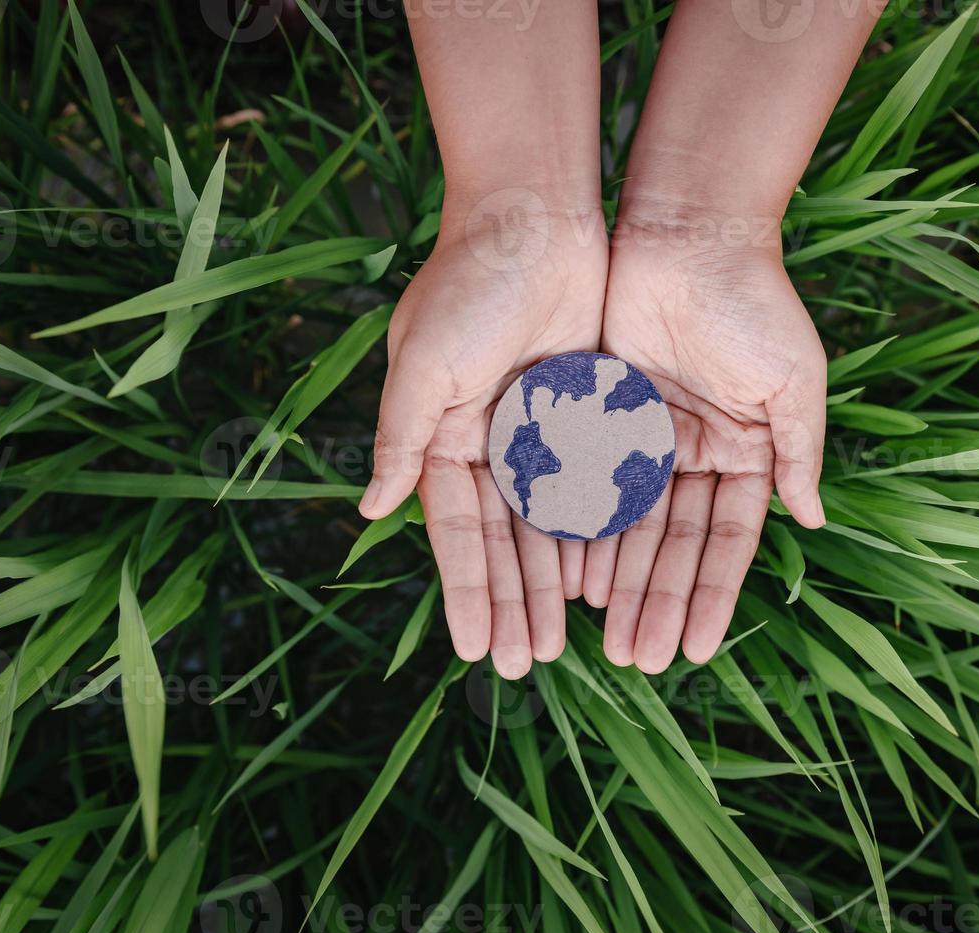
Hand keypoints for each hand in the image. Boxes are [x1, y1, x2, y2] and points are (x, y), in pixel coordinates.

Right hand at [360, 202, 604, 678]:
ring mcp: (541, 434)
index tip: (472, 651)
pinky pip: (595, 488)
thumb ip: (401, 438)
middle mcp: (491, 445)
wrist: (535, 220)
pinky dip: (596, 535)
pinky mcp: (588, 415)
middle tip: (523, 667)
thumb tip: (374, 513)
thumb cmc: (468, 286)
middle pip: (506, 544)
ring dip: (553, 585)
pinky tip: (603, 583)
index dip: (466, 592)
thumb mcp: (423, 364)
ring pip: (551, 527)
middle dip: (512, 605)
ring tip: (562, 643)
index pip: (458, 534)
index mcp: (443, 438)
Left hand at [583, 209, 826, 672]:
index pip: (727, 541)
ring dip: (620, 582)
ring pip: (630, 525)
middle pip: (674, 545)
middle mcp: (696, 453)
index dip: (711, 595)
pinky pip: (590, 482)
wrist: (687, 232)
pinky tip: (572, 577)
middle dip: (658, 603)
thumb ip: (799, 453)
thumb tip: (813, 520)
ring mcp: (647, 437)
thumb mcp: (793, 381)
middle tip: (641, 662)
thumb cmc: (752, 302)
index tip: (695, 649)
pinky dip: (584, 528)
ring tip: (605, 639)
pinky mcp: (602, 414)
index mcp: (746, 452)